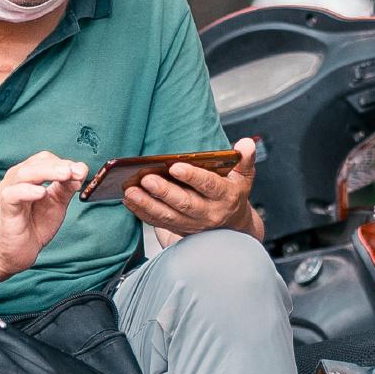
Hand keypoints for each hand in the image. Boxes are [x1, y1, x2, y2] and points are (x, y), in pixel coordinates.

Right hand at [0, 150, 87, 276]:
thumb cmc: (34, 224)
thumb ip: (67, 187)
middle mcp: (17, 179)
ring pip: (25, 174)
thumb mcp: (57, 204)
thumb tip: (81, 170)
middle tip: (77, 171)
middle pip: (37, 163)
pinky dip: (27, 191)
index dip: (65, 163)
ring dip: (47, 172)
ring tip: (65, 175)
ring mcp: (9, 191)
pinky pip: (13, 194)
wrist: (16, 251)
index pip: (47, 160)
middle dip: (59, 166)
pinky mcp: (5, 207)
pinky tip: (41, 193)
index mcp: (30, 175)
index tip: (82, 171)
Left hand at [125, 137, 256, 238]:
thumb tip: (246, 143)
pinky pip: (158, 222)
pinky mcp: (178, 229)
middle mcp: (209, 213)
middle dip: (164, 192)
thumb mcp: (244, 175)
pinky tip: (129, 200)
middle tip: (146, 179)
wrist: (232, 226)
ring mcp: (192, 224)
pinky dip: (142, 212)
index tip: (176, 166)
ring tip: (130, 191)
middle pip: (185, 204)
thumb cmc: (233, 193)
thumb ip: (244, 159)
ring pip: (168, 216)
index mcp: (226, 196)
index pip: (210, 186)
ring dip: (147, 205)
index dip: (193, 177)